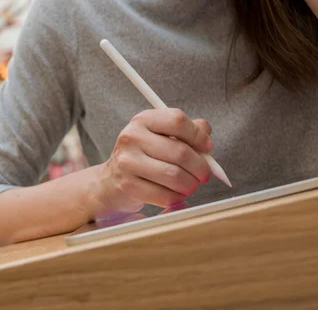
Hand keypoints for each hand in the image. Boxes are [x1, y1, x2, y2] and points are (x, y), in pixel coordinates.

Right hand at [91, 109, 212, 218]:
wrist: (110, 181)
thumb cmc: (142, 157)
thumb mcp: (161, 136)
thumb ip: (186, 131)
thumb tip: (206, 134)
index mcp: (143, 120)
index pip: (177, 121)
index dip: (198, 136)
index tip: (207, 147)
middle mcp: (132, 137)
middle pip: (181, 152)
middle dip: (200, 167)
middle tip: (204, 175)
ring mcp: (128, 162)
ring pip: (175, 176)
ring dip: (190, 185)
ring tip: (190, 185)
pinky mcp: (128, 185)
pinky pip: (165, 195)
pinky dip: (177, 198)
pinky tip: (175, 194)